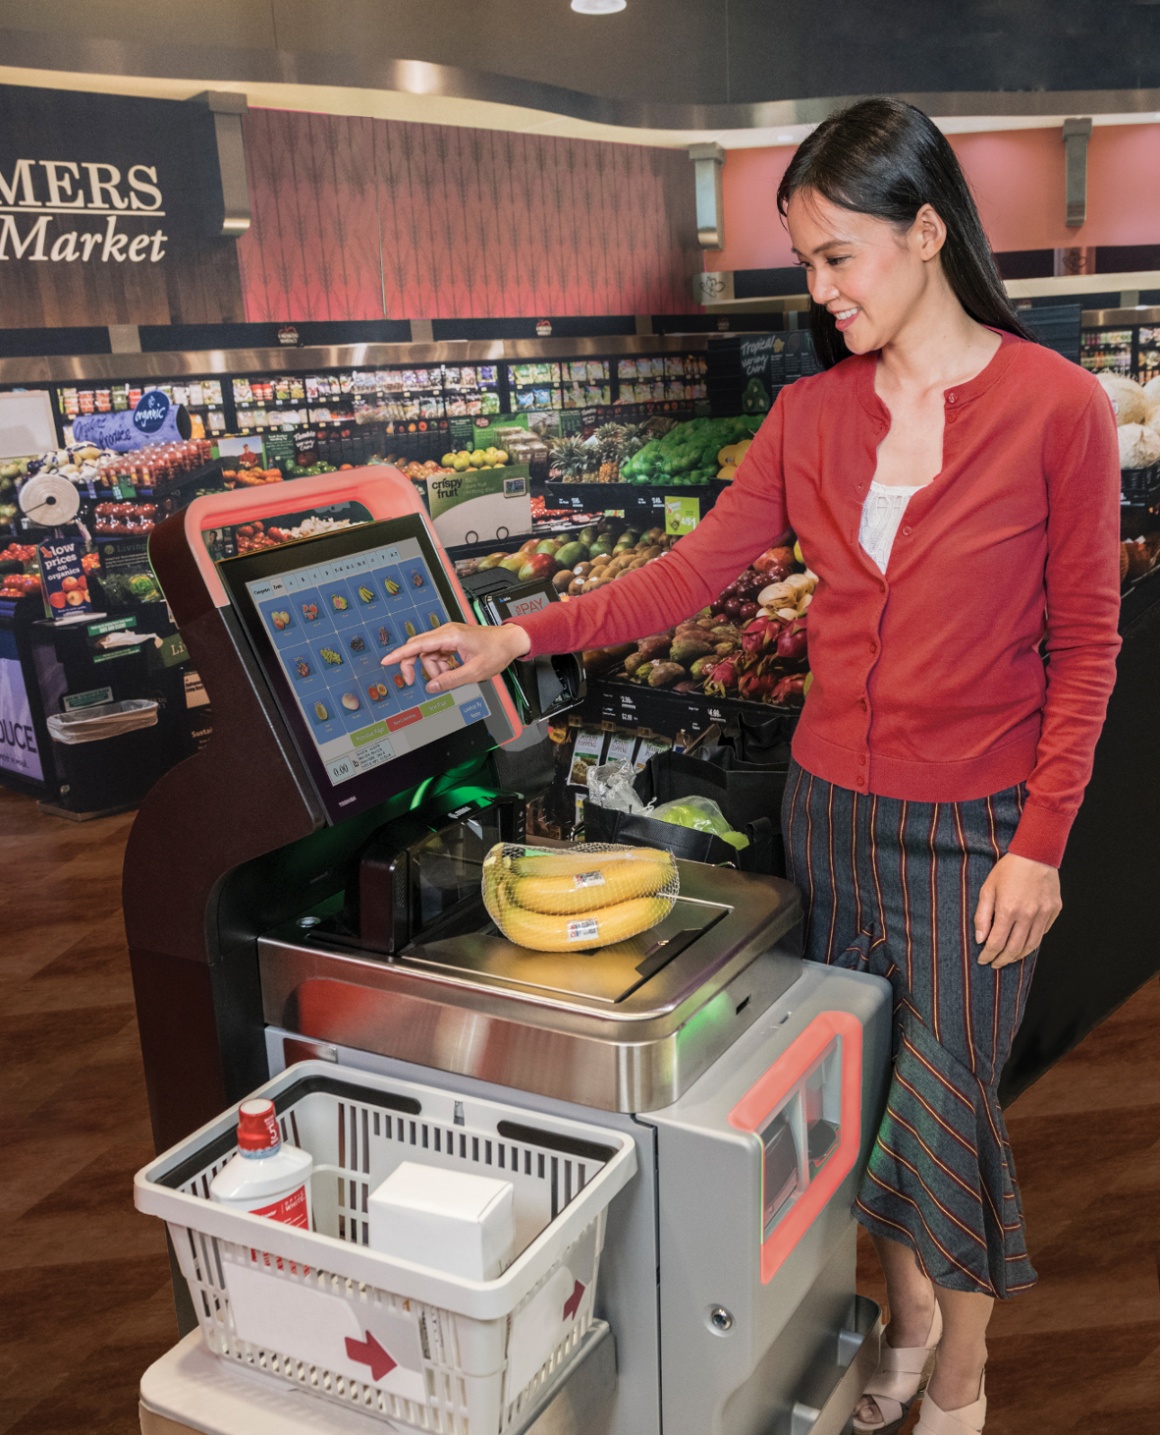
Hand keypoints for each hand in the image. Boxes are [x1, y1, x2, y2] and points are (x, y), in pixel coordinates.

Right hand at [380, 621, 530, 694]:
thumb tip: (431, 687)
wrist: (510, 641)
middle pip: (418, 648)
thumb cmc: (496, 652)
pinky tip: (452, 671)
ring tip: (449, 677)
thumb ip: (450, 680)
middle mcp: (446, 633)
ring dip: (433, 668)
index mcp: (450, 636)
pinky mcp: (452, 640)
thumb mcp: (474, 672)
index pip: (418, 645)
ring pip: (428, 654)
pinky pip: (437, 654)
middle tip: (412, 682)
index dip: (400, 654)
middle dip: (415, 666)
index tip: (386, 661)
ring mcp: (449, 636)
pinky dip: (440, 665)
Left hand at [973, 852, 1061, 967]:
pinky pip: (1042, 933)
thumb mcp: (988, 889)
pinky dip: (1032, 942)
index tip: (983, 960)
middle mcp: (1028, 915)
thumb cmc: (1008, 870)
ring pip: (1031, 945)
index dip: (988, 955)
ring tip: (1008, 958)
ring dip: (1018, 955)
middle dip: (1002, 960)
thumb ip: (982, 915)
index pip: (996, 943)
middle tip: (995, 964)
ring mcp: (1043, 914)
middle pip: (1014, 949)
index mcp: (1008, 910)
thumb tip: (981, 939)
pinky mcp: (1054, 910)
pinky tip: (1023, 942)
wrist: (1036, 854)